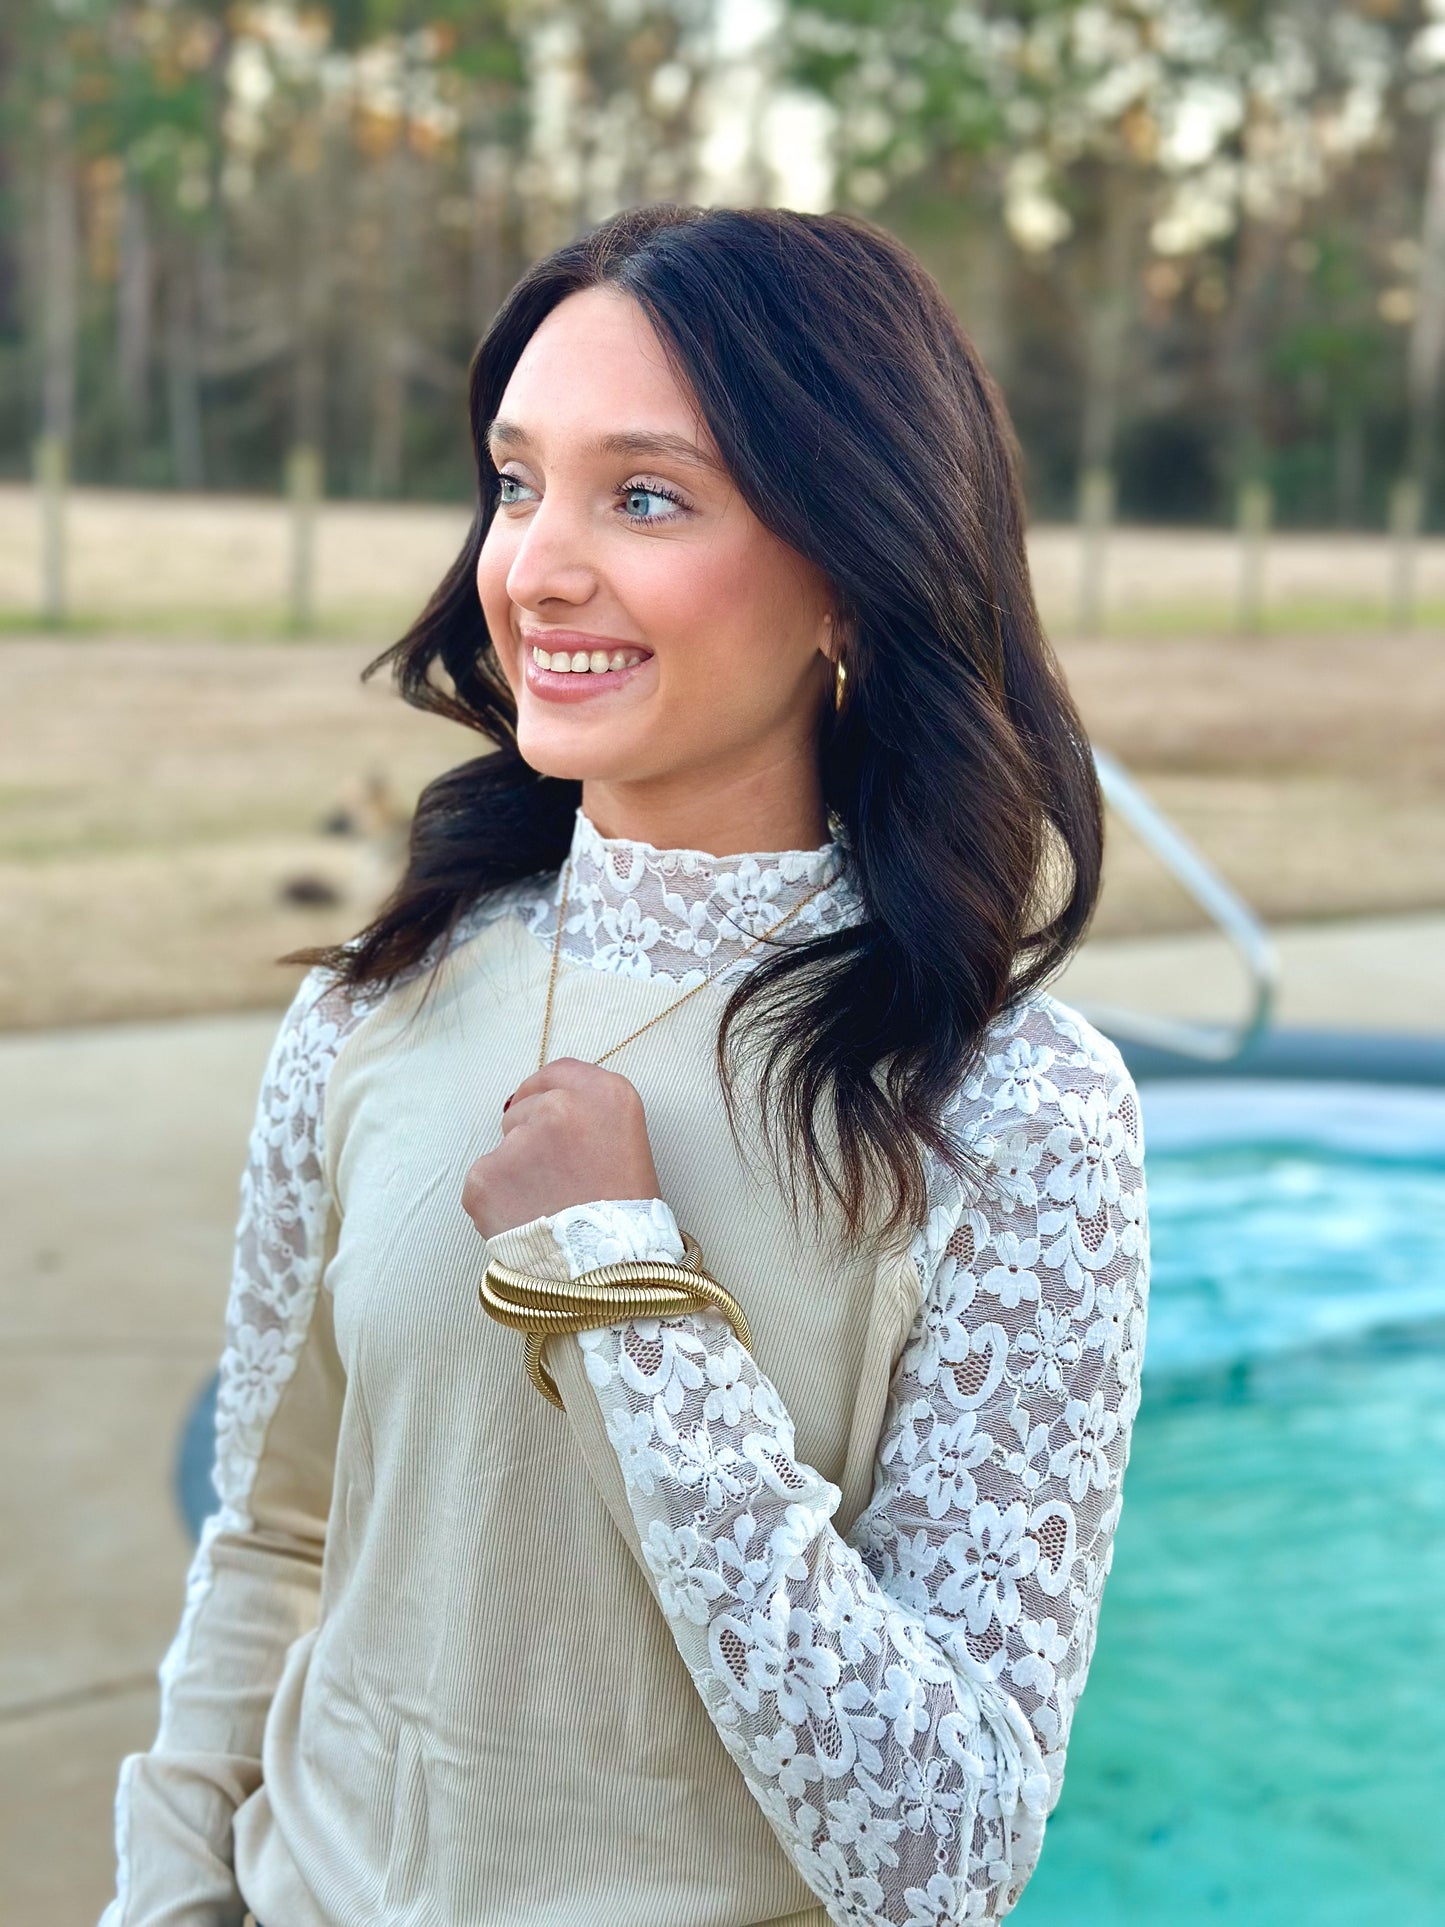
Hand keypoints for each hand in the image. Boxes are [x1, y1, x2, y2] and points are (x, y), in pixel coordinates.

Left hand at [460, 1057, 663, 1239]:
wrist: (609, 1274)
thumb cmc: (625, 1215)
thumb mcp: (627, 1141)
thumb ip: (587, 1110)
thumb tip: (533, 1104)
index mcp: (605, 1094)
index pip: (556, 1073)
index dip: (549, 1098)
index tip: (551, 1124)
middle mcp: (560, 1106)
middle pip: (523, 1108)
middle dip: (531, 1139)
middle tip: (560, 1180)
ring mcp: (518, 1141)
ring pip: (503, 1147)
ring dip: (515, 1172)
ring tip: (547, 1206)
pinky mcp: (485, 1176)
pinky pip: (483, 1182)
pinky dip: (497, 1202)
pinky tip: (526, 1221)